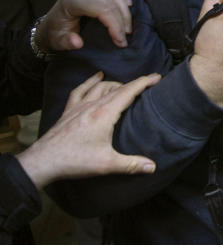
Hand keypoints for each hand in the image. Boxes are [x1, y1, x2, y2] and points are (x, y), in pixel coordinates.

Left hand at [16, 71, 159, 188]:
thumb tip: (152, 167)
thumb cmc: (75, 161)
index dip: (144, 82)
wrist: (44, 161)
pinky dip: (89, 82)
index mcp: (105, 114)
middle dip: (133, 83)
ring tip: (124, 86)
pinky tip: (95, 78)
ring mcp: (79, 107)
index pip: (128, 92)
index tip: (156, 77)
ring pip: (99, 87)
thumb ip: (131, 164)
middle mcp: (93, 105)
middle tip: (146, 83)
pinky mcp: (68, 111)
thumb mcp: (106, 164)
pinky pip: (80, 91)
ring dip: (114, 84)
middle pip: (117, 88)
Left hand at [38, 0, 132, 50]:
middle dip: (123, 20)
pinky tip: (128, 5)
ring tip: (127, 27)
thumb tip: (78, 42)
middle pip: (112, 1)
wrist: (53, 20)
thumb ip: (67, 42)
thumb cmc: (58, 30)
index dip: (115, 25)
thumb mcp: (58, 41)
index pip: (103, 8)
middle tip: (125, 37)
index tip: (120, 41)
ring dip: (126, 11)